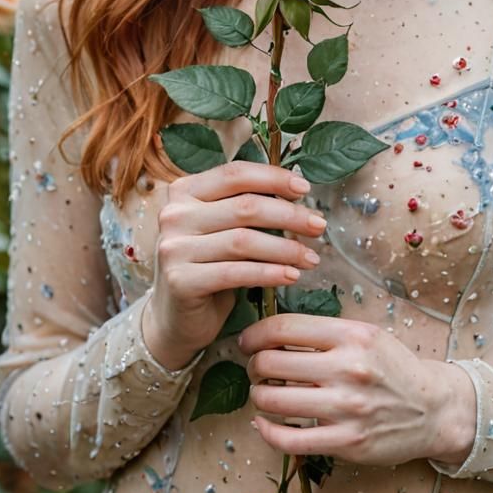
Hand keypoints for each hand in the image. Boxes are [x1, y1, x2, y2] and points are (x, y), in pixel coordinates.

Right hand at [142, 163, 326, 370]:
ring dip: (285, 249)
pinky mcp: (180, 280)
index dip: (273, 178)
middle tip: (318, 226)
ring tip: (311, 258)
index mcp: (184, 191)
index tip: (305, 189)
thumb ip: (244, 207)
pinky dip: (270, 273)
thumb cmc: (208, 267)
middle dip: (290, 215)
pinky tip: (291, 276)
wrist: (175, 319)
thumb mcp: (221, 229)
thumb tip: (294, 192)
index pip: (235, 173)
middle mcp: (174, 215)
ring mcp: (173, 248)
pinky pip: (236, 273)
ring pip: (244, 240)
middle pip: (245, 206)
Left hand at [238, 314, 476, 466]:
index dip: (256, 334)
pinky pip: (290, 440)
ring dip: (258, 396)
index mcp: (352, 335)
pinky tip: (263, 423)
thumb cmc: (393, 368)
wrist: (431, 409)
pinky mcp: (346, 442)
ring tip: (262, 392)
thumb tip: (273, 331)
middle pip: (272, 363)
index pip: (284, 328)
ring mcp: (347, 408)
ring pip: (275, 401)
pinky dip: (267, 431)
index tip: (248, 341)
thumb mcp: (367, 334)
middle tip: (255, 368)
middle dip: (254, 365)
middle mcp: (348, 369)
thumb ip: (325, 332)